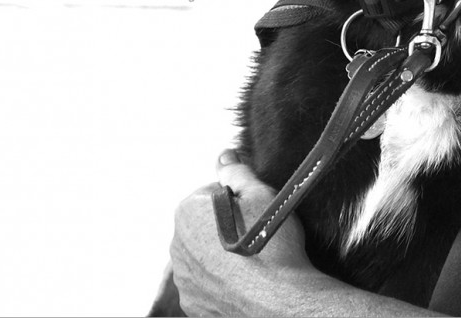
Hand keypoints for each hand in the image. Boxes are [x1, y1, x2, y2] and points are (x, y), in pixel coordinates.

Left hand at [168, 151, 439, 316]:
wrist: (283, 302)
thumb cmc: (273, 247)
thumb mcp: (261, 194)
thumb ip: (237, 172)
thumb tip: (225, 156)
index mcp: (188, 211)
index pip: (211, 191)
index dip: (238, 198)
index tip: (256, 209)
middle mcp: (177, 245)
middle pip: (205, 223)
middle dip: (228, 224)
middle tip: (259, 231)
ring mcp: (184, 278)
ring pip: (205, 253)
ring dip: (224, 251)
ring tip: (255, 257)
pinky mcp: (194, 303)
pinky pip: (208, 282)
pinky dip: (223, 278)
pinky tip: (246, 278)